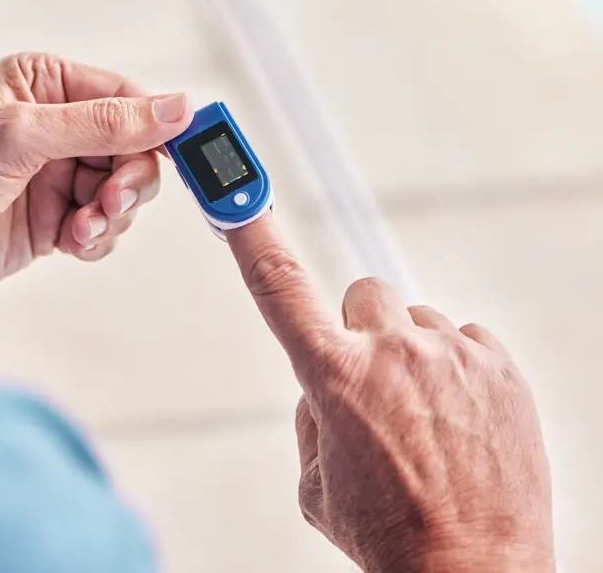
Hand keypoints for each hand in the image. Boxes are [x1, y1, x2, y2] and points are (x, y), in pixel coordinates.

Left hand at [0, 54, 192, 299]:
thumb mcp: (25, 135)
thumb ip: (105, 123)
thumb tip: (176, 108)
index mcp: (47, 84)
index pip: (127, 99)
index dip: (160, 126)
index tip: (191, 149)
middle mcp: (57, 127)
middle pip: (133, 150)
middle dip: (129, 181)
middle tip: (112, 202)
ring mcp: (57, 174)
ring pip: (123, 192)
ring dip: (112, 214)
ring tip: (81, 227)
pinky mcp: (55, 217)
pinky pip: (104, 226)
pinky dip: (98, 238)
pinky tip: (71, 242)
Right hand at [227, 216, 554, 572]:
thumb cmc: (392, 536)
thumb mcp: (316, 484)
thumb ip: (312, 414)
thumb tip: (326, 380)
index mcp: (334, 377)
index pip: (279, 286)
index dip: (252, 235)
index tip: (236, 199)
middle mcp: (392, 352)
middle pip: (362, 293)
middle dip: (359, 329)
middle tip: (374, 383)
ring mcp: (450, 355)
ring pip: (415, 320)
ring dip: (411, 354)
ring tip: (425, 417)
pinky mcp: (499, 366)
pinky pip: (464, 340)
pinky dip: (456, 368)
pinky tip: (459, 416)